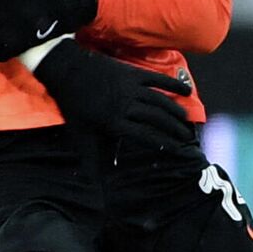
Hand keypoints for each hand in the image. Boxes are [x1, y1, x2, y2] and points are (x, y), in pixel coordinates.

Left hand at [32, 43, 194, 147]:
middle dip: (174, 129)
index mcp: (114, 121)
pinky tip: (186, 91)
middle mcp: (126, 104)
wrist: (65, 69)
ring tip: (186, 120)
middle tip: (186, 137)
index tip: (178, 150)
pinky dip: (173, 84)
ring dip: (175, 110)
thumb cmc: (72, 104)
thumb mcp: (80, 133)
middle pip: (157, 118)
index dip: (164, 143)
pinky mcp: (132, 73)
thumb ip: (91, 156)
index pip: (145, 135)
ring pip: (160, 100)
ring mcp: (131, 87)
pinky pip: (157, 79)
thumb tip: (93, 181)